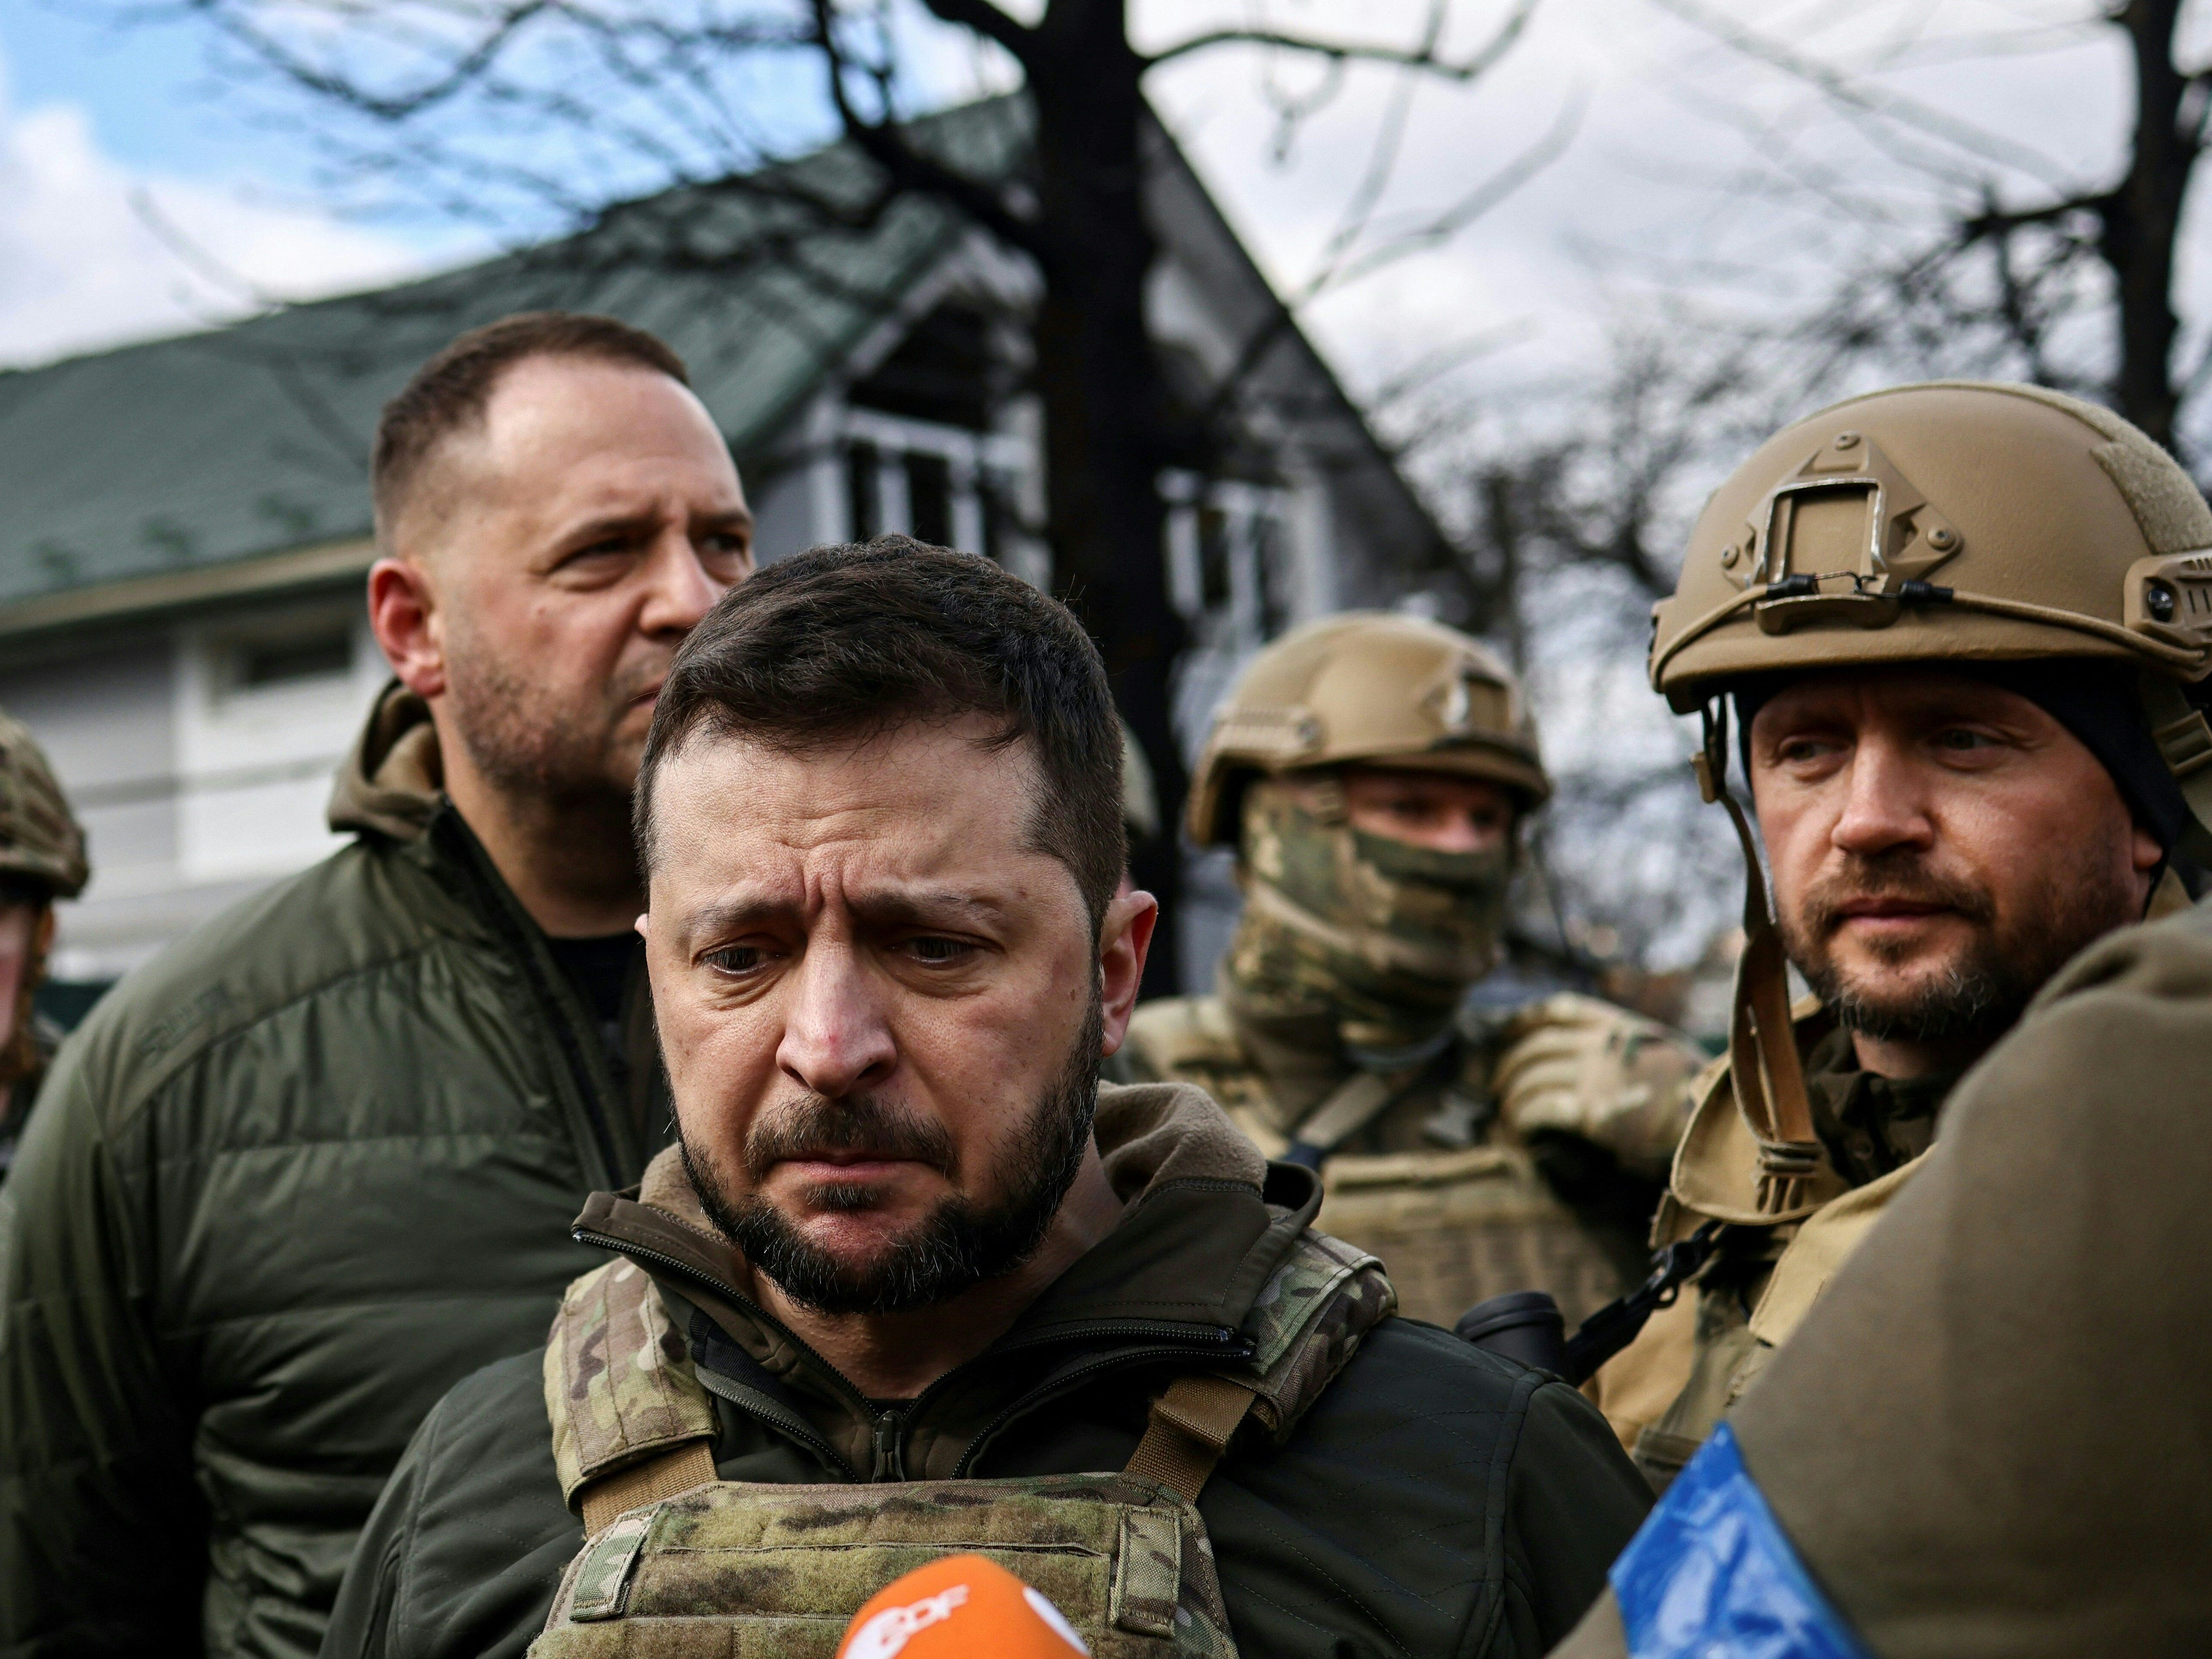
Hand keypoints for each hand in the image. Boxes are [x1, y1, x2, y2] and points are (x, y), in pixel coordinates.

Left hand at [1492, 993, 1708, 1178]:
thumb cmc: (1698, 1095)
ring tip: (1507, 1112)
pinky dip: (1523, 1116)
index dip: (1524, 1019)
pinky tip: (1519, 1127)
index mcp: (1620, 1028)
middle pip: (1535, 1047)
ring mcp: (1595, 1078)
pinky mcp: (1591, 1113)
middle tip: (1498, 1085)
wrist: (1718, 1124)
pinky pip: (1540, 1107)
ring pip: (1531, 1077)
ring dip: (1512, 1095)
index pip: (1559, 1010)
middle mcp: (1601, 1046)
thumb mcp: (1665, 1054)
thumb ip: (1630, 1049)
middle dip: (1509, 1065)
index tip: (1506, 1031)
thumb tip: (1600, 1056)